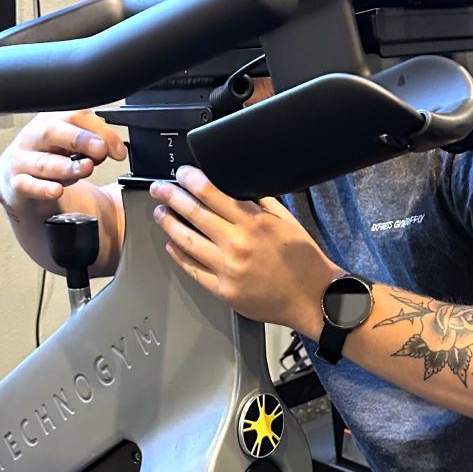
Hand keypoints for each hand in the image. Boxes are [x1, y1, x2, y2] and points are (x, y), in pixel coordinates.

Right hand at [0, 110, 127, 214]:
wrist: (18, 185)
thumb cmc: (51, 161)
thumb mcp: (74, 149)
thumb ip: (95, 147)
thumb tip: (117, 150)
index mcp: (52, 121)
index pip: (76, 116)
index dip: (101, 131)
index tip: (118, 150)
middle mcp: (34, 136)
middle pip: (54, 131)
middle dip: (80, 140)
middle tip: (100, 150)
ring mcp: (22, 159)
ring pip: (44, 162)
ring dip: (68, 166)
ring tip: (86, 169)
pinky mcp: (16, 183)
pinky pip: (28, 185)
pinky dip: (43, 189)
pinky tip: (56, 190)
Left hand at [149, 166, 340, 335]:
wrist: (313, 297)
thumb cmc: (303, 261)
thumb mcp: (287, 222)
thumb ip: (261, 203)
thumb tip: (239, 187)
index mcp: (253, 223)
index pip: (212, 193)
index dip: (191, 179)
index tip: (182, 174)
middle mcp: (237, 244)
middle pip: (193, 213)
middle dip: (171, 196)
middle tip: (159, 189)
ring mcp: (227, 269)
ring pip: (186, 240)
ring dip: (169, 223)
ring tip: (161, 213)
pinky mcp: (222, 290)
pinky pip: (192, 269)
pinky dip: (178, 255)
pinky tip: (172, 244)